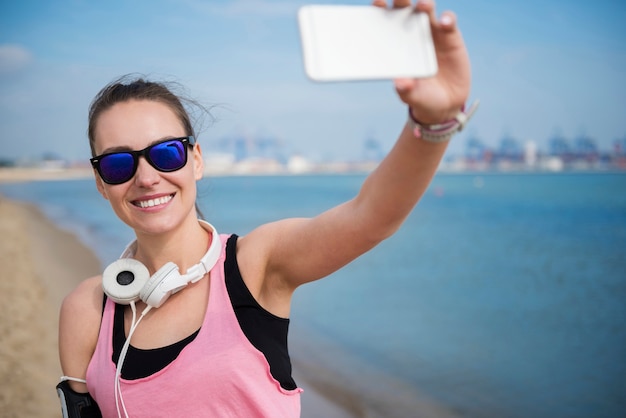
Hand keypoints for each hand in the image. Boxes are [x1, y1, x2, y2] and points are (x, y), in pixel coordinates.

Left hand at [373, 0, 471, 124]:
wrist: (445, 104)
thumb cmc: (420, 97)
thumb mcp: (412, 96)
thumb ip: (405, 89)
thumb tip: (399, 83)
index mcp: (395, 44)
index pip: (385, 20)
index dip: (380, 9)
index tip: (377, 2)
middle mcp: (411, 33)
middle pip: (404, 8)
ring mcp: (431, 32)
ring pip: (426, 10)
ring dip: (424, 4)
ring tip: (422, 5)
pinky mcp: (450, 36)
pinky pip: (448, 22)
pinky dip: (447, 19)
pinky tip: (445, 22)